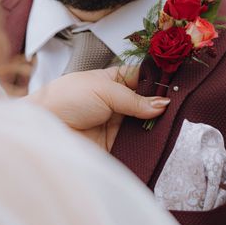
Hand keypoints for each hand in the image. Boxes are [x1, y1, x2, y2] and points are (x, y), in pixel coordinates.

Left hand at [26, 66, 169, 150]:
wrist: (41, 131)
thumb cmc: (64, 99)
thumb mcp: (103, 90)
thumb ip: (134, 99)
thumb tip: (163, 103)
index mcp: (113, 81)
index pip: (143, 78)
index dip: (159, 80)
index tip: (181, 82)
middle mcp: (118, 102)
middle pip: (148, 102)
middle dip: (163, 103)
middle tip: (185, 104)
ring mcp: (118, 124)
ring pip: (146, 123)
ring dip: (159, 123)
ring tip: (180, 121)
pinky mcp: (116, 146)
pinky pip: (138, 144)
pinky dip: (150, 143)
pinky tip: (164, 138)